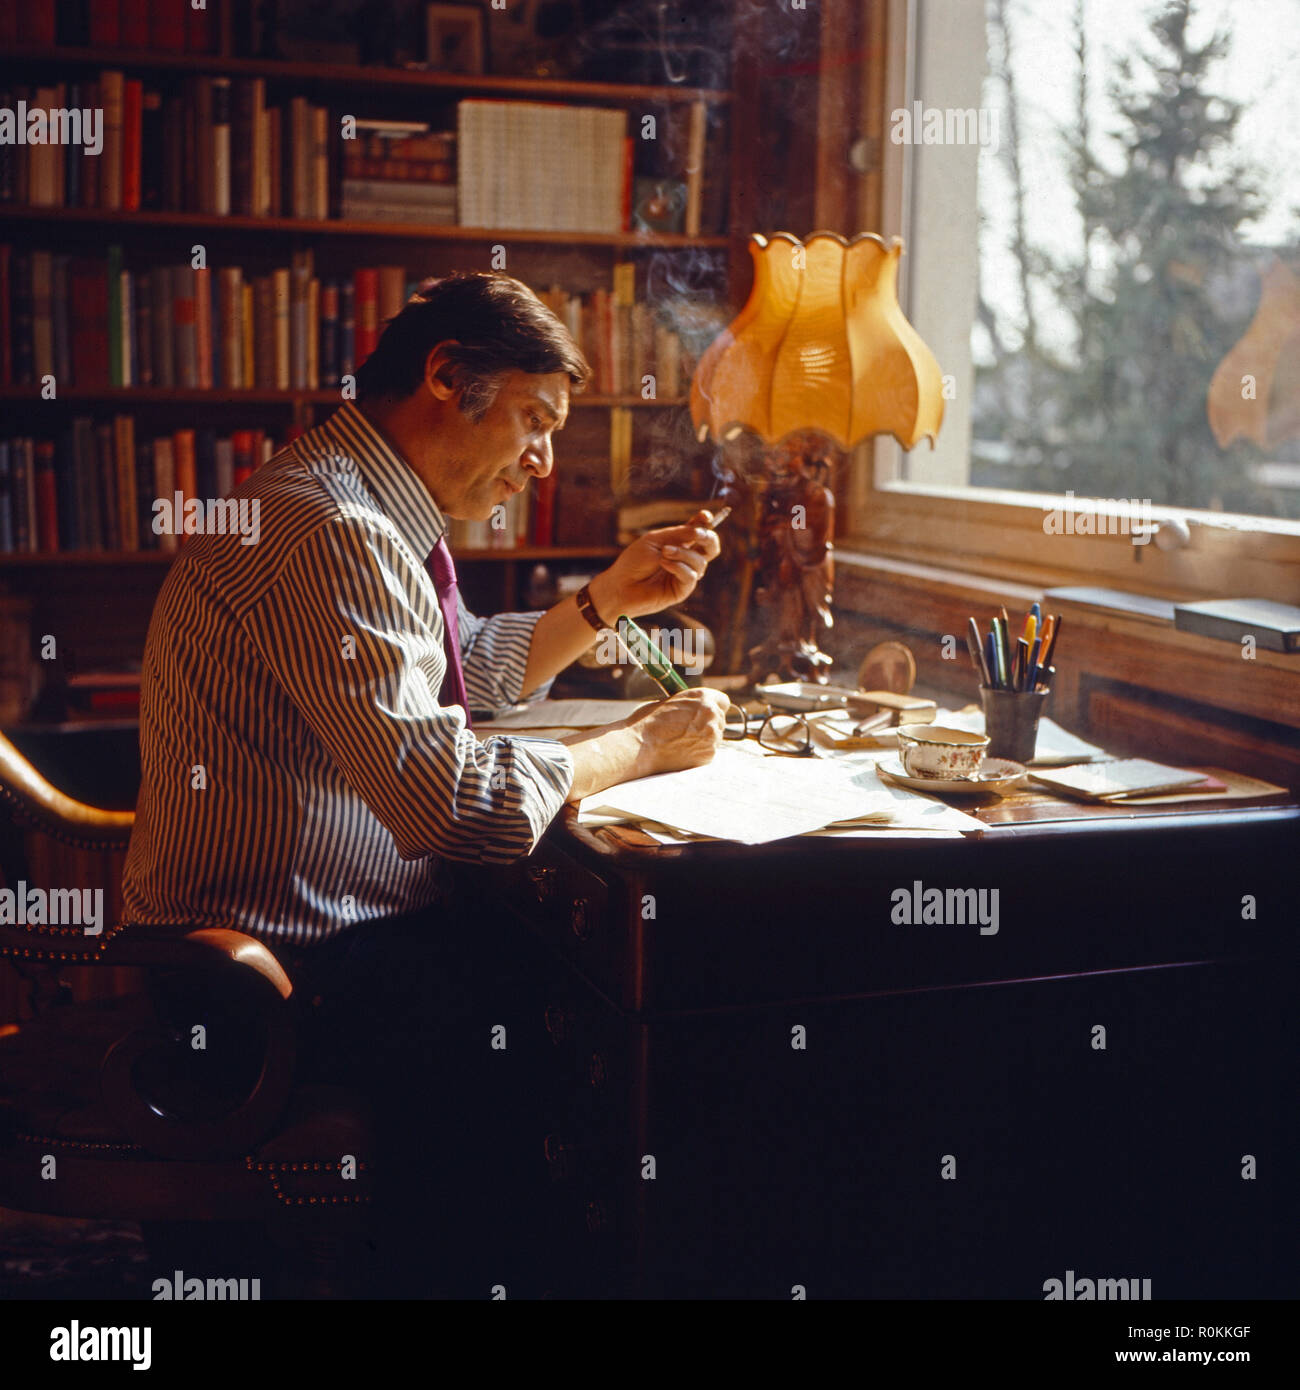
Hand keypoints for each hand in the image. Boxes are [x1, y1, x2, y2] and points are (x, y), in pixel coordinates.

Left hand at [590, 509, 723, 621]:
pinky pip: (691, 576)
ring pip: (701, 562)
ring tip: (664, 553)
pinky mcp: (681, 590)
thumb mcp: (655, 540)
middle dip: (708, 538)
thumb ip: (679, 534)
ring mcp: (685, 575)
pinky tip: (664, 564)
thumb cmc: (633, 561)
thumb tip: (701, 529)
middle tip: (697, 534)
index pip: (700, 531)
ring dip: (683, 554)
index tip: (705, 516)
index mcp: (679, 543)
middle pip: (711, 547)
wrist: (620, 585)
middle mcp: (686, 558)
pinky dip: (679, 567)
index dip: (707, 522)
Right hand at [621, 687, 729, 776]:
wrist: (640, 746)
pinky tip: (682, 749)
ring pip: (715, 736)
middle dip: (708, 723)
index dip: (713, 706)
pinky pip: (709, 750)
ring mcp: (712, 736)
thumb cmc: (648, 722)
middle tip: (689, 728)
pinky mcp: (708, 754)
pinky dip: (699, 751)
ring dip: (704, 738)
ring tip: (681, 740)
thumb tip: (696, 708)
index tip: (706, 712)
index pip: (722, 701)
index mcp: (703, 698)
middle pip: (720, 719)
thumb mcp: (669, 702)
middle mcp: (712, 715)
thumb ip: (689, 704)